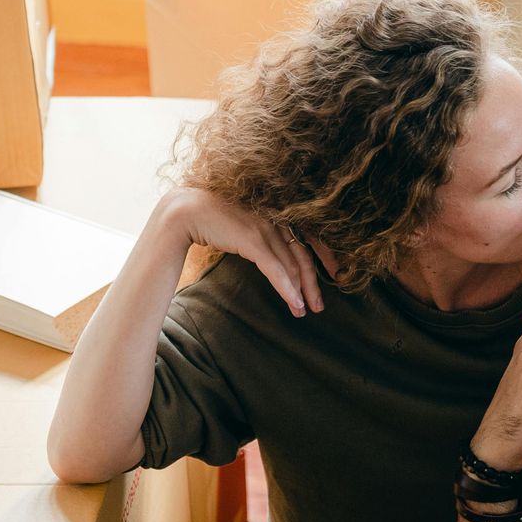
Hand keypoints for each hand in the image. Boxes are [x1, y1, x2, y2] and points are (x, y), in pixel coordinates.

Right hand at [156, 188, 323, 317]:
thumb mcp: (243, 228)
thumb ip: (259, 238)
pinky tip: (294, 303)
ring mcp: (265, 228)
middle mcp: (275, 219)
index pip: (309, 235)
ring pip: (292, 264)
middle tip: (320, 305)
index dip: (325, 254)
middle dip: (314, 282)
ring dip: (302, 290)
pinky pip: (276, 268)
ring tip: (306, 310)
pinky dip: (287, 288)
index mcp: (276, 214)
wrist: (186, 211)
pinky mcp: (252, 239)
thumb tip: (270, 257)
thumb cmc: (212, 220)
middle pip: (304, 254)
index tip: (335, 273)